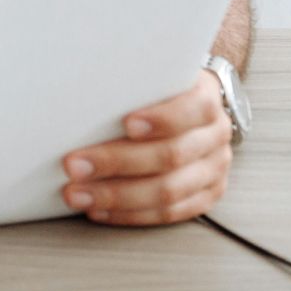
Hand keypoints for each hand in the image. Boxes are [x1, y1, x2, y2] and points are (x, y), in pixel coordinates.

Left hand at [60, 70, 232, 225]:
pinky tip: (99, 209)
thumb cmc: (160, 91)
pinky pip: (168, 213)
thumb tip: (77, 95)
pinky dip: (130, 214)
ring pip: (168, 191)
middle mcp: (215, 136)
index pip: (193, 108)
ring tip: (78, 194)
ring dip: (116, 196)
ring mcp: (213, 169)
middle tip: (74, 165)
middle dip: (117, 162)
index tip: (126, 123)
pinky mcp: (205, 196)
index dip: (161, 118)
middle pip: (170, 155)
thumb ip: (130, 83)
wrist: (192, 108)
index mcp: (206, 99)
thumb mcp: (152, 76)